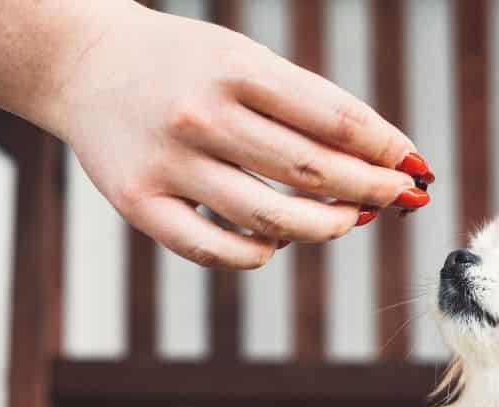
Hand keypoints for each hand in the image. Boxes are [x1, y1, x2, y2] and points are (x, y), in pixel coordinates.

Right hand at [48, 3, 429, 268]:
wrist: (83, 66)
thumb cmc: (185, 66)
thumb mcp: (244, 61)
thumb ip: (308, 104)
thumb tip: (386, 158)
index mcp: (235, 68)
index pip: (332, 118)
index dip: (384, 149)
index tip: (415, 168)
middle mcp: (202, 114)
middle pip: (310, 171)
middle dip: (368, 191)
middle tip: (398, 200)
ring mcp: (169, 163)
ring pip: (270, 219)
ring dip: (324, 228)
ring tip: (347, 222)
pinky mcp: (141, 205)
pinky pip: (217, 251)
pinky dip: (260, 254)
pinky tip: (276, 241)